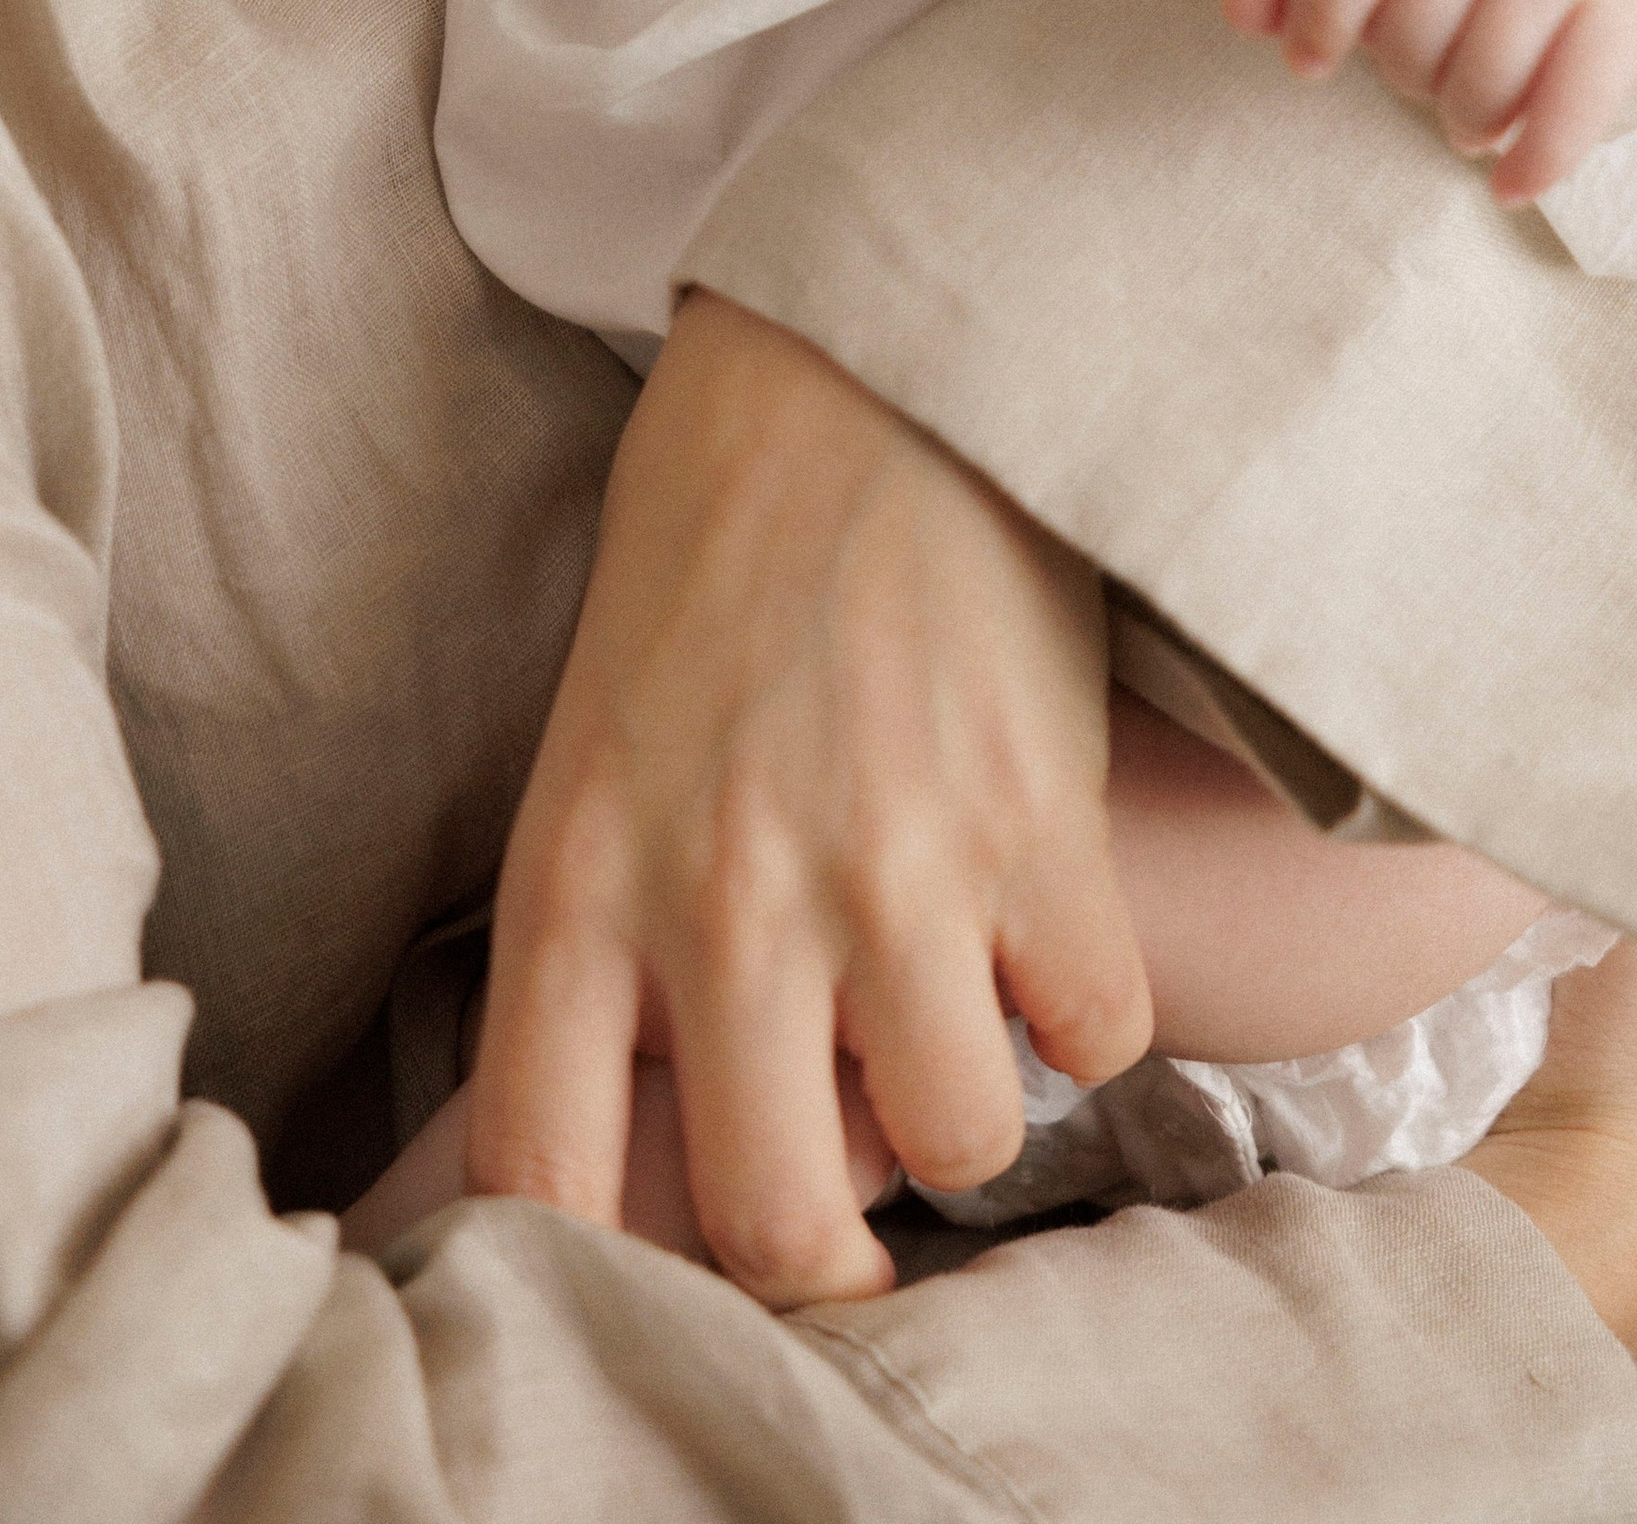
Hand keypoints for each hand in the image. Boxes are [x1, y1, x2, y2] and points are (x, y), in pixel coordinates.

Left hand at [465, 292, 1152, 1306]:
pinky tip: (1047, 920)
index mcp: (578, 879)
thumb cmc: (714, 544)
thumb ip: (619, 932)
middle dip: (824, 1252)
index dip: (607, 1274)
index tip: (670, 1256)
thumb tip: (696, 1119)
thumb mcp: (598, 744)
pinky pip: (1091, 1030)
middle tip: (851, 1187)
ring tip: (957, 1005)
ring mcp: (885, 865)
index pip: (546, 1178)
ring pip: (954, 1146)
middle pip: (774, 1222)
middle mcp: (721, 900)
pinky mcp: (1034, 817)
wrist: (856, 362)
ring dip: (968, 1103)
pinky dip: (1084, 1005)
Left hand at [1225, 0, 1636, 203]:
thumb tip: (1236, 12)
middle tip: (1433, 63)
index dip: (1320, 17)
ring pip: (1480, 88)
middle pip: (1410, 39)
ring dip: (1466, 123)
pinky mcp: (1620, 14)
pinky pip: (1566, 115)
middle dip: (1408, 75)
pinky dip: (1533, 163)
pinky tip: (1511, 184)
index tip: (1313, 60)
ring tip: (1475, 102)